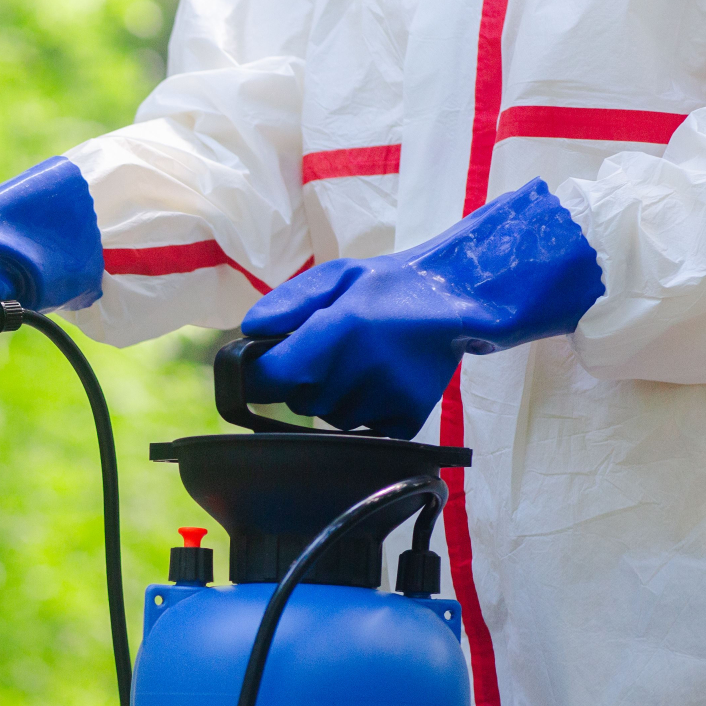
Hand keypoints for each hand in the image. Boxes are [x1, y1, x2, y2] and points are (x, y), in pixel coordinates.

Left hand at [241, 179, 604, 437]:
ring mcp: (383, 401)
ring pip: (328, 417)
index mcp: (336, 333)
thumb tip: (248, 333)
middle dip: (303, 380)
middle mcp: (358, 372)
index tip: (265, 363)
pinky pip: (361, 429)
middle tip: (332, 349)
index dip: (258, 374)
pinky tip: (378, 381)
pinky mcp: (404, 421)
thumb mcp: (335, 276)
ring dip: (333, 396)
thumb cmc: (387, 286)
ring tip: (361, 361)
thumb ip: (287, 303)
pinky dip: (362, 410)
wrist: (457, 301)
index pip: (269, 378)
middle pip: (297, 401)